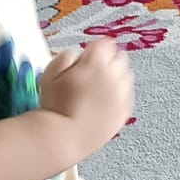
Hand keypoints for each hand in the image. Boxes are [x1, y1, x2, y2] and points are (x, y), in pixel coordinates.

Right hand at [41, 42, 132, 156]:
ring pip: (126, 75)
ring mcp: (122, 94)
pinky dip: (118, 96)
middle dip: (107, 61)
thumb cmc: (55, 106)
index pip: (105, 43)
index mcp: (95, 62)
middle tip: (92, 73)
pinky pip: (127, 96)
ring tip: (97, 90)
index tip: (87, 57)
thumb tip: (79, 54)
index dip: (94, 50)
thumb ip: (68, 56)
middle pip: (119, 57)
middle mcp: (113, 75)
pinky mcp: (125, 111)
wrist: (64, 136)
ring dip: (115, 77)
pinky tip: (103, 103)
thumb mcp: (51, 73)